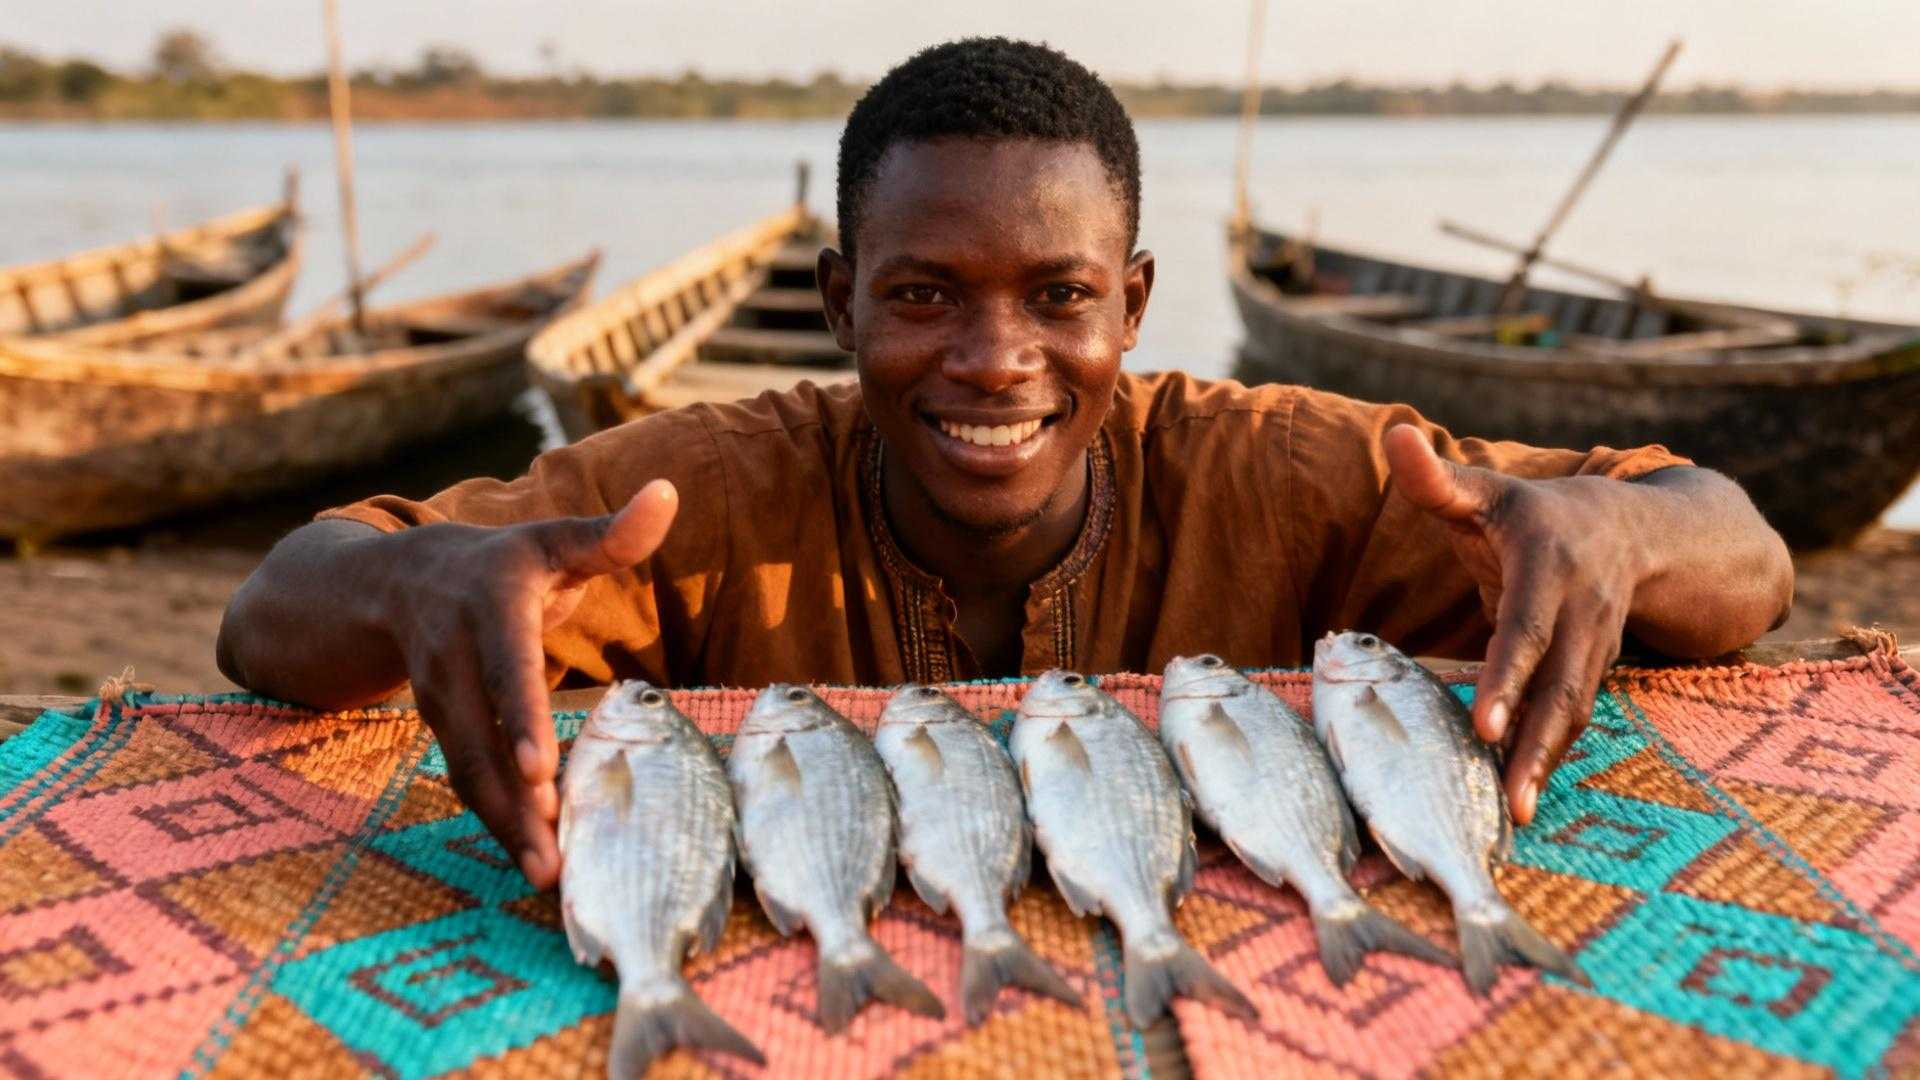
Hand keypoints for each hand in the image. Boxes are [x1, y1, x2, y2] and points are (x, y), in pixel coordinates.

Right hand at [382, 480, 677, 886]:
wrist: (399, 579)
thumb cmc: (504, 562)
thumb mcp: (553, 539)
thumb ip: (612, 532)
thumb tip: (668, 492)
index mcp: (490, 605)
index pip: (506, 664)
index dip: (519, 716)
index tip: (540, 768)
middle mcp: (453, 654)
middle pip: (481, 735)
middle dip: (513, 798)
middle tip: (550, 855)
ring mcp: (437, 696)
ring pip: (467, 767)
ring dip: (502, 824)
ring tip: (544, 874)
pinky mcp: (436, 726)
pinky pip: (465, 777)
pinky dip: (494, 819)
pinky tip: (529, 857)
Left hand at [1383, 425, 1648, 825]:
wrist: (1637, 531)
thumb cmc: (1534, 515)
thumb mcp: (1487, 492)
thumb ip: (1436, 478)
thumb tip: (1395, 434)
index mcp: (1548, 564)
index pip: (1526, 627)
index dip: (1506, 676)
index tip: (1481, 723)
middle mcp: (1583, 609)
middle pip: (1559, 683)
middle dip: (1532, 741)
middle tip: (1505, 796)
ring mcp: (1600, 644)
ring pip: (1574, 710)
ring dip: (1545, 763)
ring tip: (1514, 813)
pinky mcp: (1599, 671)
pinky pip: (1577, 718)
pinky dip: (1553, 758)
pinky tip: (1524, 797)